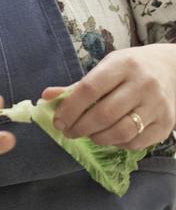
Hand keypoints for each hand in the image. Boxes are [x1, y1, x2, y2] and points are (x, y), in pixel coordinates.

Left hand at [44, 44, 175, 148]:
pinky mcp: (166, 123)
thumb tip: (45, 97)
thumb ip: (76, 86)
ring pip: (122, 131)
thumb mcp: (105, 68)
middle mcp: (143, 84)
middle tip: (69, 132)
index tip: (58, 121)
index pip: (90, 89)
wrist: (172, 68)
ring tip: (89, 134)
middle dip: (80, 127)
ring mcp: (158, 105)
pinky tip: (109, 137)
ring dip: (98, 138)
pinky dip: (118, 144)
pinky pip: (137, 142)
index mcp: (122, 66)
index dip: (70, 108)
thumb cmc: (130, 69)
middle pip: (104, 114)